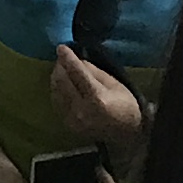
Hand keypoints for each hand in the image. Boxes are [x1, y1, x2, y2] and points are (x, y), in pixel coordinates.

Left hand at [48, 45, 143, 162]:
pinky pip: (57, 102)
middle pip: (62, 82)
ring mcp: (73, 119)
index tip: (61, 47)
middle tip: (62, 56)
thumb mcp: (115, 84)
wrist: (126, 135)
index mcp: (96, 98)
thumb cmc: (125, 105)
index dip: (68, 58)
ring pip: (56, 92)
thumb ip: (94, 72)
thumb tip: (77, 61)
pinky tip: (62, 83)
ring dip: (56, 77)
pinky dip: (57, 90)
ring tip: (61, 68)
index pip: (77, 73)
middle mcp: (81, 109)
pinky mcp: (69, 125)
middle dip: (60, 66)